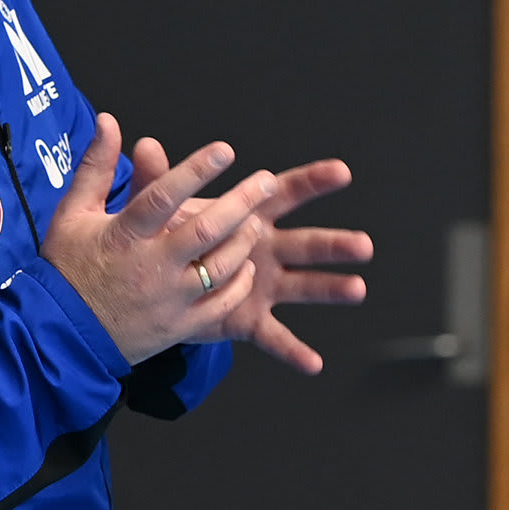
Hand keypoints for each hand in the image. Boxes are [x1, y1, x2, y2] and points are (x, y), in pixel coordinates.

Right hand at [39, 115, 283, 363]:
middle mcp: (150, 266)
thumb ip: (96, 166)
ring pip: (220, 268)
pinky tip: (245, 266)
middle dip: (240, 203)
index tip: (225, 151)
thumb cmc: (66, 267)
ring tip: (256, 222)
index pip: (163, 197)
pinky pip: (220, 305)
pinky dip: (238, 285)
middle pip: (205, 231)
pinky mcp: (178, 326)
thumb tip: (108, 120)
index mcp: (124, 235)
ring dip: (243, 242)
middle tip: (265, 181)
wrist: (59, 334)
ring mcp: (167, 299)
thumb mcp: (73, 213)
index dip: (196, 171)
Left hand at [119, 138, 370, 374]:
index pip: (287, 193)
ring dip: (332, 288)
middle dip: (335, 243)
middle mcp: (266, 250)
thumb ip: (157, 181)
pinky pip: (274, 336)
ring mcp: (263, 286)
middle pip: (307, 243)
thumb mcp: (162, 208)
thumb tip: (146, 145)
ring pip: (303, 286)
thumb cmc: (171, 236)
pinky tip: (313, 364)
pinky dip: (293, 351)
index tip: (340, 171)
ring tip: (357, 289)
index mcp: (250, 216)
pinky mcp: (249, 318)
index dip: (314, 181)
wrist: (156, 283)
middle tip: (363, 245)